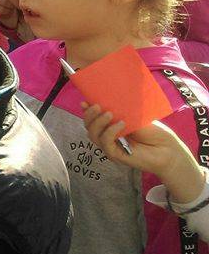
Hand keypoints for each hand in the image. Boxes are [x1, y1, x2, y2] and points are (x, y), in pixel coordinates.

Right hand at [83, 104, 205, 203]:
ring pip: (93, 135)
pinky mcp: (115, 155)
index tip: (85, 102)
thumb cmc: (156, 134)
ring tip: (109, 113)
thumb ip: (122, 111)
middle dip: (90, 116)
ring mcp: (111, 147)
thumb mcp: (137, 117)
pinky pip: (105, 142)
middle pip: (89, 128)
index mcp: (112, 128)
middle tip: (97, 106)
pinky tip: (120, 124)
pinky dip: (110, 132)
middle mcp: (108, 138)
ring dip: (98, 123)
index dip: (87, 112)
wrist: (168, 150)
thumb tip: (109, 98)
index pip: (93, 120)